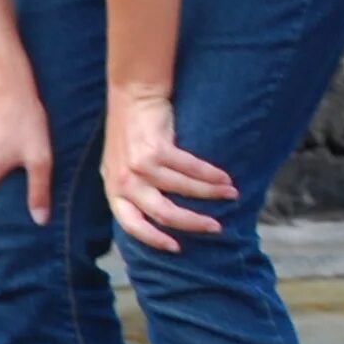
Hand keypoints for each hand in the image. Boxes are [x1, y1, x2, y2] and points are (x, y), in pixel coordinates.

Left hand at [102, 88, 233, 251]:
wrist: (132, 96)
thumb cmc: (131, 134)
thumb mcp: (121, 167)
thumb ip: (134, 190)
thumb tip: (158, 218)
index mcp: (113, 189)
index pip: (131, 224)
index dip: (153, 239)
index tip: (176, 248)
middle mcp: (123, 181)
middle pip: (162, 213)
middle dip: (192, 223)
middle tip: (215, 228)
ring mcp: (139, 166)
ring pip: (182, 190)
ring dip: (211, 194)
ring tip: (230, 195)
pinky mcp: (156, 149)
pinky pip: (191, 169)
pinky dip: (211, 176)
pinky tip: (225, 178)